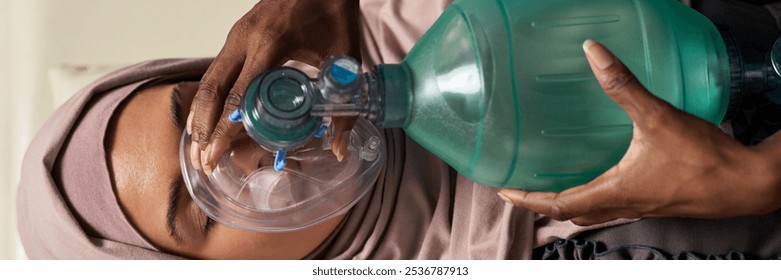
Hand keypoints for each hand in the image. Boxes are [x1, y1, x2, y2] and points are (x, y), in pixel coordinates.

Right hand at [187, 0, 360, 172]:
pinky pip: (216, 70)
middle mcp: (245, 39)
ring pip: (208, 80)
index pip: (239, 95)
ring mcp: (237, 36)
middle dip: (204, 128)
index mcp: (271, 45)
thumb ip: (345, 106)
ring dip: (200, 114)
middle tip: (203, 161)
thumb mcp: (345, 57)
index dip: (225, 129)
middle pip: (213, 90)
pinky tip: (206, 118)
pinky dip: (208, 97)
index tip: (217, 155)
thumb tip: (339, 149)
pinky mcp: (237, 35)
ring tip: (198, 146)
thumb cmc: (335, 13)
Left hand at [498, 40, 780, 224]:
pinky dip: (597, 199)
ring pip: (594, 213)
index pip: (558, 204)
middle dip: (543, 204)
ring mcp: (641, 207)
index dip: (529, 199)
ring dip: (569, 204)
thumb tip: (594, 53)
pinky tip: (603, 179)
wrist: (748, 183)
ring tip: (553, 187)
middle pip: (571, 213)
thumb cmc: (704, 159)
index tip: (506, 191)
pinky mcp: (657, 202)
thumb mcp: (657, 117)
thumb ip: (623, 85)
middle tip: (522, 190)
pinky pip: (615, 206)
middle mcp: (623, 205)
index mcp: (615, 191)